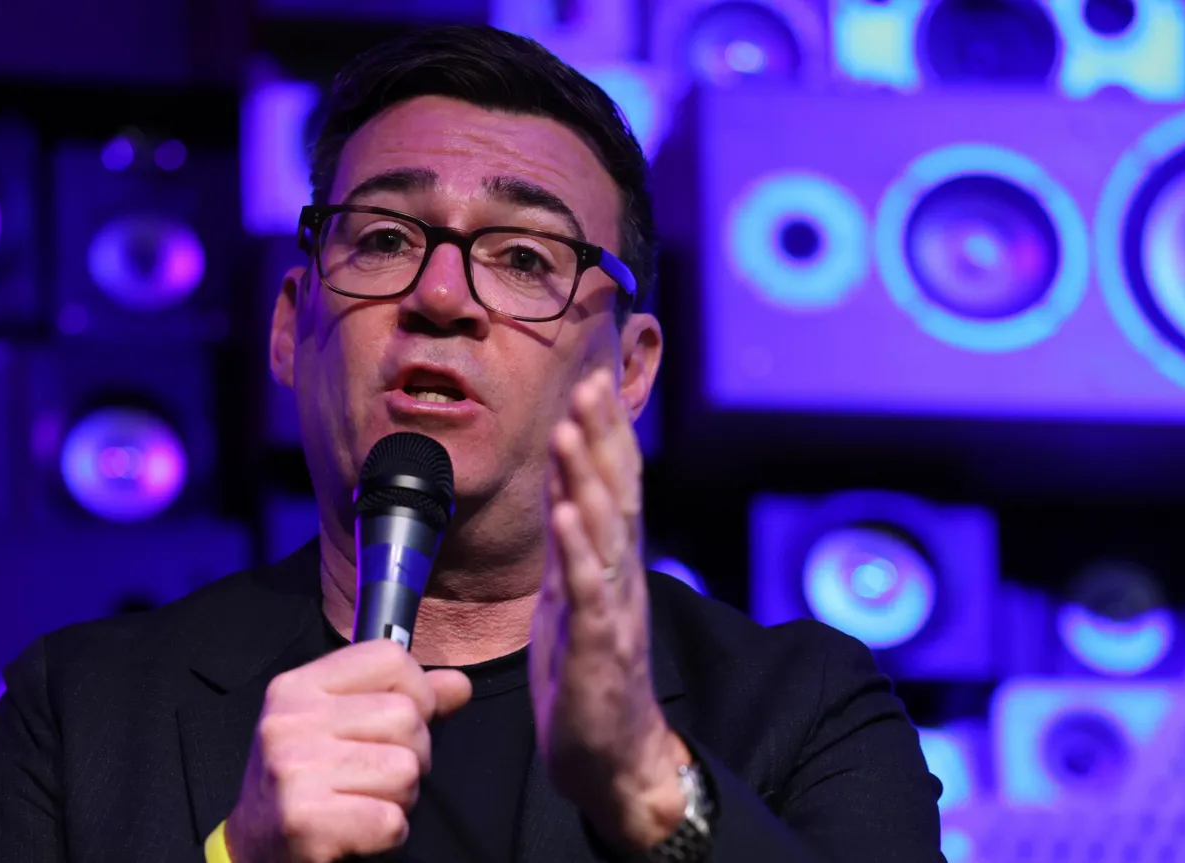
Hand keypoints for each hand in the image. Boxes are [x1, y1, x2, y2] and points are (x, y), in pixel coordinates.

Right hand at [224, 639, 472, 862]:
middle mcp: (290, 721)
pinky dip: (388, 834)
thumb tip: (459, 685)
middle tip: (378, 777)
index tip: (404, 723)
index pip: (390, 657)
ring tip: (365, 802)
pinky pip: (390, 821)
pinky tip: (358, 830)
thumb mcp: (339, 725)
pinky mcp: (304, 820)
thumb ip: (401, 699)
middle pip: (407, 717)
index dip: (418, 691)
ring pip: (405, 770)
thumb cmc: (306, 782)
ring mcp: (293, 770)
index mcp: (298, 686)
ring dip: (400, 798)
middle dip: (412, 755)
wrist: (254, 848)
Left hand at [532, 368, 691, 851]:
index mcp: (610, 562)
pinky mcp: (598, 650)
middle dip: (601, 437)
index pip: (613, 485)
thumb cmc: (587, 672)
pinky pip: (588, 594)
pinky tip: (567, 517)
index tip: (593, 377)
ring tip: (570, 431)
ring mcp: (612, 611)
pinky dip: (578, 553)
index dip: (605, 432)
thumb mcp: (572, 591)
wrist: (613, 756)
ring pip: (604, 534)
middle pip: (616, 495)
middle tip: (589, 383)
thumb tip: (565, 474)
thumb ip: (573, 534)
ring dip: (587, 479)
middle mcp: (619, 576)